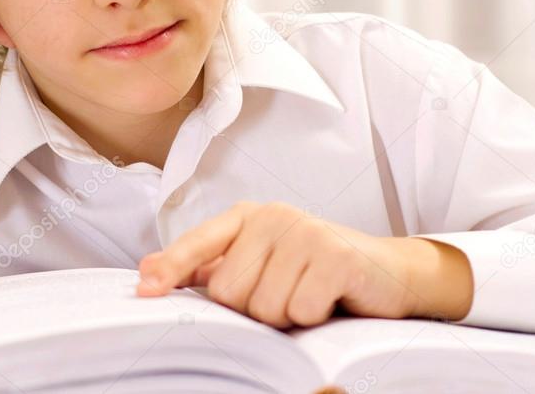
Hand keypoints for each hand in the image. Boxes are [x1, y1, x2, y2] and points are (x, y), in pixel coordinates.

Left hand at [136, 201, 472, 328]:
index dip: (171, 269)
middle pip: (230, 292)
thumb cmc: (319, 272)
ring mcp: (306, 232)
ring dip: (287, 316)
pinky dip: (314, 317)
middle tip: (288, 294)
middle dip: (256, 309)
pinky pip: (299, 310)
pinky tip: (331, 299)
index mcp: (250, 217)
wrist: (389, 272)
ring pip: (264, 307)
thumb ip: (212, 266)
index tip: (145, 291)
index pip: (200, 242)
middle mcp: (275, 217)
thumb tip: (149, 270)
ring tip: (310, 296)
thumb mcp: (264, 264)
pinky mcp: (335, 255)